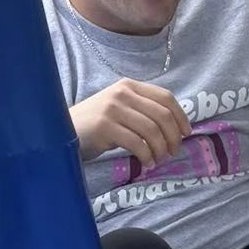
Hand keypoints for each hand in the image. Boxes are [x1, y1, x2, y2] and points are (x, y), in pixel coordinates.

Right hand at [70, 79, 189, 167]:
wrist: (62, 129)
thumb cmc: (97, 123)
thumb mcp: (121, 109)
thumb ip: (143, 110)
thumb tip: (176, 127)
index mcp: (129, 85)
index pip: (166, 97)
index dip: (181, 117)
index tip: (186, 134)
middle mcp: (122, 93)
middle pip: (162, 115)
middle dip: (173, 137)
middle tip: (173, 152)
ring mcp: (113, 109)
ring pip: (152, 131)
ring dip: (161, 150)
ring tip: (158, 160)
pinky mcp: (105, 127)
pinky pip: (137, 144)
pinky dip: (147, 157)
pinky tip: (146, 163)